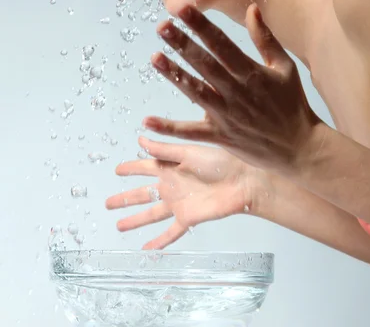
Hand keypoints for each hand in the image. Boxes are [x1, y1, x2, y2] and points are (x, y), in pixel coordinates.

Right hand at [105, 136, 264, 248]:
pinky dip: (159, 242)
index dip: (131, 168)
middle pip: (143, 193)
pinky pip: (171, 233)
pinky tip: (147, 249)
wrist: (241, 182)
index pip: (145, 167)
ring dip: (135, 220)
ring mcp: (178, 204)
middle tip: (108, 203)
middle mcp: (171, 186)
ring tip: (119, 226)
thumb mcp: (188, 152)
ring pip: (151, 215)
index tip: (117, 170)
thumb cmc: (219, 162)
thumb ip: (164, 149)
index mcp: (171, 167)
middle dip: (125, 198)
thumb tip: (140, 140)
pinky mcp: (188, 218)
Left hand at [143, 3, 321, 175]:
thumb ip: (265, 38)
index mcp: (252, 73)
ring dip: (174, 76)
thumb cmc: (292, 103)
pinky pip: (192, 132)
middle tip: (162, 27)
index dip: (202, 26)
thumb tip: (252, 8)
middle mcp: (236, 91)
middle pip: (205, 64)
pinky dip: (170, 128)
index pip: (222, 44)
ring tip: (154, 58)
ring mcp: (226, 115)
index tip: (183, 10)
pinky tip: (148, 121)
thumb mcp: (285, 67)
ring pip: (196, 92)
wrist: (300, 147)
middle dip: (183, 44)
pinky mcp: (220, 136)